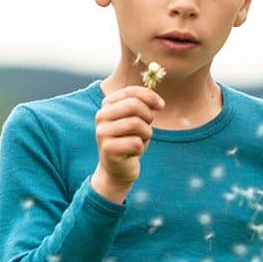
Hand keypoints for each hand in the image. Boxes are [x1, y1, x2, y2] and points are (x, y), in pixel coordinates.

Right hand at [91, 84, 165, 201]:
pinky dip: (140, 148)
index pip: (131, 92)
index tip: (161, 106)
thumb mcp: (137, 120)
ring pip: (136, 124)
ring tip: (140, 141)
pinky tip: (133, 152)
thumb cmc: (129, 141)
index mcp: (107, 105)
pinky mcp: (108, 149)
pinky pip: (135, 143)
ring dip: (146, 134)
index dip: (150, 96)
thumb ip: (143, 106)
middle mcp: (101, 116)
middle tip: (148, 128)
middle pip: (134, 105)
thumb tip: (158, 103)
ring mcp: (102, 132)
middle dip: (148, 116)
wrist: (117, 170)